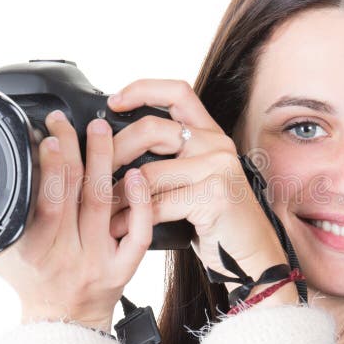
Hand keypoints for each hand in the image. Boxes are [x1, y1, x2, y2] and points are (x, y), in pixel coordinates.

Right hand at [0, 110, 153, 332]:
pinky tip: (136, 174)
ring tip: (100, 130)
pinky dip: (139, 202)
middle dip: (72, 150)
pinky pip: (138, 233)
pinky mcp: (124, 267)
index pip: (44, 202)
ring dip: (103, 161)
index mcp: (35, 251)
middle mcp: (68, 255)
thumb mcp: (0, 255)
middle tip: (70, 122)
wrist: (63, 322)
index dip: (47, 166)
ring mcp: (99, 261)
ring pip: (104, 202)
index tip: (46, 136)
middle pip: (75, 193)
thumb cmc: (31, 282)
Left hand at [107, 80, 297, 306]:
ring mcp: (218, 168)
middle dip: (114, 149)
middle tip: (93, 169)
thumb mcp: (195, 179)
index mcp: (209, 133)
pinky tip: (117, 228)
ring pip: (149, 172)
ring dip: (117, 193)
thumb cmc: (215, 219)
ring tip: (99, 208)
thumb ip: (169, 158)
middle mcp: (216, 144)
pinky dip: (132, 218)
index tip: (113, 101)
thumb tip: (116, 147)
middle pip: (153, 128)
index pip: (177, 92)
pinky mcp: (214, 196)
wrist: (250, 254)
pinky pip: (158, 203)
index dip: (142, 89)